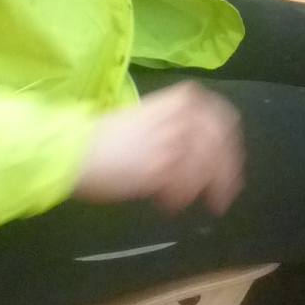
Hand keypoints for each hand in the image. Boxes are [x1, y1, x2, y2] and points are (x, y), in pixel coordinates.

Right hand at [74, 83, 242, 214]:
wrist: (74, 150)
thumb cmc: (104, 137)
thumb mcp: (147, 120)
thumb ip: (176, 130)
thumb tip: (196, 153)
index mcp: (178, 101)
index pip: (223, 117)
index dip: (230, 143)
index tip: (230, 163)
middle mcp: (182, 118)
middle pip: (222, 145)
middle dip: (226, 172)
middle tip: (222, 196)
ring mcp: (175, 143)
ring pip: (208, 168)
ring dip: (204, 189)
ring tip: (187, 203)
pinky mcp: (163, 168)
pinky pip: (186, 187)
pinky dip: (179, 198)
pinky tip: (165, 204)